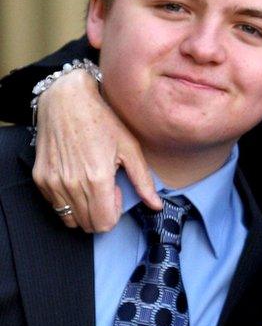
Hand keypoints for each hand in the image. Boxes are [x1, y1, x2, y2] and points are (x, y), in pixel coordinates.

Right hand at [32, 69, 160, 231]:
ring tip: (91, 182)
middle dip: (101, 212)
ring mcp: (52, 182)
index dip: (115, 213)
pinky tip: (77, 177)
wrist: (66, 101)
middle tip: (106, 187)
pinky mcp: (40, 178)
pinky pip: (56, 206)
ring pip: (70, 219)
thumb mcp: (130, 149)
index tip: (117, 192)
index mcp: (97, 179)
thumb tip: (156, 205)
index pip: (104, 224)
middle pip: (88, 224)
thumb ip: (143, 182)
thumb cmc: (102, 121)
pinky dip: (68, 200)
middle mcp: (71, 184)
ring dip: (84, 208)